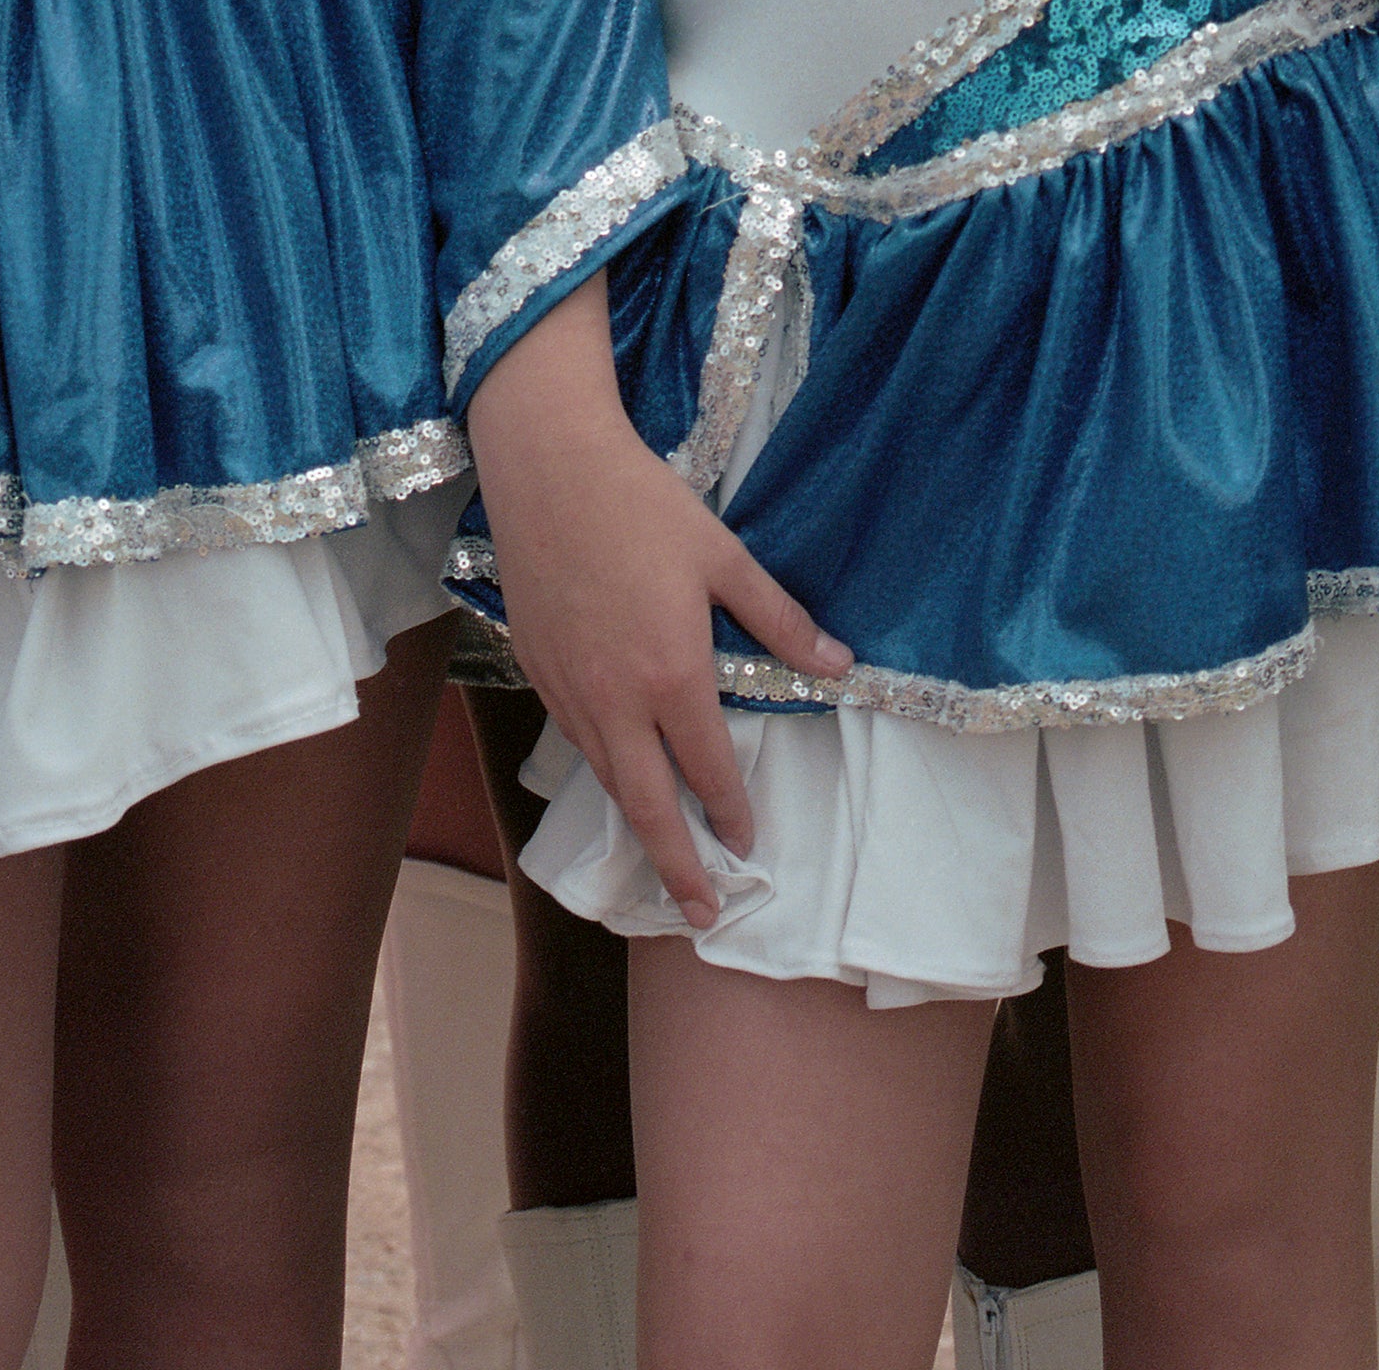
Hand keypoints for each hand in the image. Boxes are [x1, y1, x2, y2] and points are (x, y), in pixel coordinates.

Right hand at [466, 284, 843, 929]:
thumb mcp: (725, 557)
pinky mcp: (536, 668)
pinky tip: (615, 774)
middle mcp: (615, 698)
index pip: (707, 770)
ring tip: (661, 856)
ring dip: (636, 823)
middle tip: (700, 913)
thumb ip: (782, 621)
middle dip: (677, 866)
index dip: (732, 814)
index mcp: (671, 675)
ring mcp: (569, 688)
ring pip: (604, 777)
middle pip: (646, 806)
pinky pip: (575, 738)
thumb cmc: (643, 504)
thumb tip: (841, 667)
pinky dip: (600, 770)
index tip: (750, 847)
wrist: (547, 466)